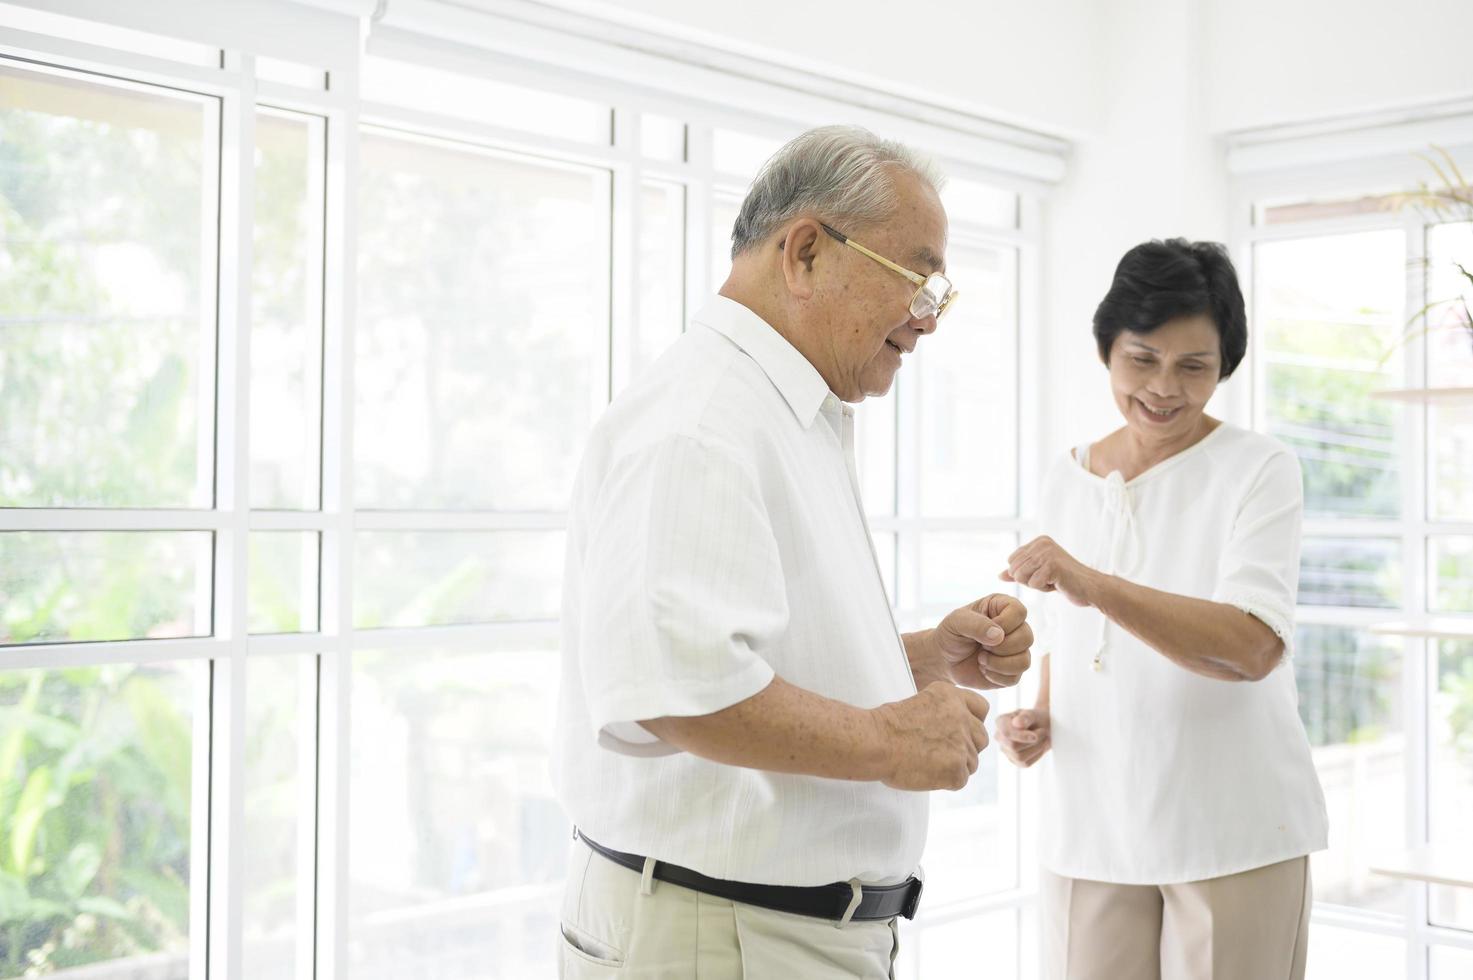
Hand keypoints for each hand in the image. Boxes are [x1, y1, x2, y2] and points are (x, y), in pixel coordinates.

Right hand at [872, 681, 990, 790]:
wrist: (875, 742)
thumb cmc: (888, 725)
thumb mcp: (922, 702)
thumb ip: (945, 712)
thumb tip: (958, 731)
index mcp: (952, 696)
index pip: (981, 708)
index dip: (972, 722)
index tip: (960, 730)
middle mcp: (962, 717)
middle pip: (981, 738)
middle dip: (967, 747)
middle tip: (942, 752)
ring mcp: (962, 744)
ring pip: (972, 762)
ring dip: (954, 765)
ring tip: (928, 762)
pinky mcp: (957, 769)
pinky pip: (960, 779)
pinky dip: (945, 781)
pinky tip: (925, 772)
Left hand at [929, 594, 1032, 689]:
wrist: (944, 659)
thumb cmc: (951, 634)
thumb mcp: (957, 622)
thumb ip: (976, 624)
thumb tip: (999, 636)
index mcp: (1003, 607)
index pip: (1019, 611)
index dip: (1005, 623)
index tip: (984, 631)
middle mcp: (1015, 628)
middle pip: (1026, 637)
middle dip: (999, 647)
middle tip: (981, 647)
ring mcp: (1016, 650)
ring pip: (1024, 661)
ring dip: (998, 664)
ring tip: (980, 659)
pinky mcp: (1013, 671)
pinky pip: (1016, 678)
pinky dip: (995, 676)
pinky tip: (983, 669)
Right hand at [994, 707, 1050, 767]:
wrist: (1043, 727)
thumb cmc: (1036, 719)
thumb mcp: (1033, 714)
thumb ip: (1025, 717)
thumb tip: (1017, 723)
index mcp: (1001, 722)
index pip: (1006, 732)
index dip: (1021, 736)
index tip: (1035, 736)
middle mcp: (1000, 737)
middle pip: (1013, 746)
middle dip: (1032, 742)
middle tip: (1044, 732)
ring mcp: (1006, 750)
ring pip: (1019, 756)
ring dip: (1036, 748)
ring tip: (1044, 738)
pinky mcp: (1014, 760)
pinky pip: (1025, 763)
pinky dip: (1037, 755)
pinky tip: (1040, 746)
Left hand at [1001, 536, 1099, 606]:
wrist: (1091, 588)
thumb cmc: (1065, 581)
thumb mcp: (1038, 573)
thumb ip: (1019, 572)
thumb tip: (999, 575)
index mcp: (1038, 541)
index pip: (1011, 561)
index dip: (1024, 574)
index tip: (1044, 573)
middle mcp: (1042, 543)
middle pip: (1014, 569)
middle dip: (1029, 580)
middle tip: (1050, 578)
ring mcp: (1047, 553)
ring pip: (1021, 576)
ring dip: (1037, 585)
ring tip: (1054, 580)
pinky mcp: (1052, 565)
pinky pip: (1033, 584)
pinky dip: (1044, 589)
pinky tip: (1058, 583)